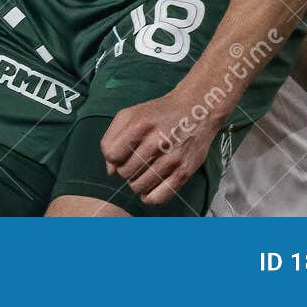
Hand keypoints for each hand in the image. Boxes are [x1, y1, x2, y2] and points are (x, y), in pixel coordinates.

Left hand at [100, 87, 221, 207]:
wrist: (196, 108)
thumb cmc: (159, 112)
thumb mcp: (130, 114)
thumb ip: (113, 138)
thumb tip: (110, 170)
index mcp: (139, 125)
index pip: (112, 154)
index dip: (112, 157)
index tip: (120, 155)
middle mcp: (156, 141)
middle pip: (125, 172)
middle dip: (124, 170)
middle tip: (133, 163)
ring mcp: (172, 158)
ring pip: (139, 186)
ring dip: (136, 183)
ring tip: (141, 174)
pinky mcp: (185, 170)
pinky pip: (160, 196)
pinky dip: (150, 198)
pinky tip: (148, 191)